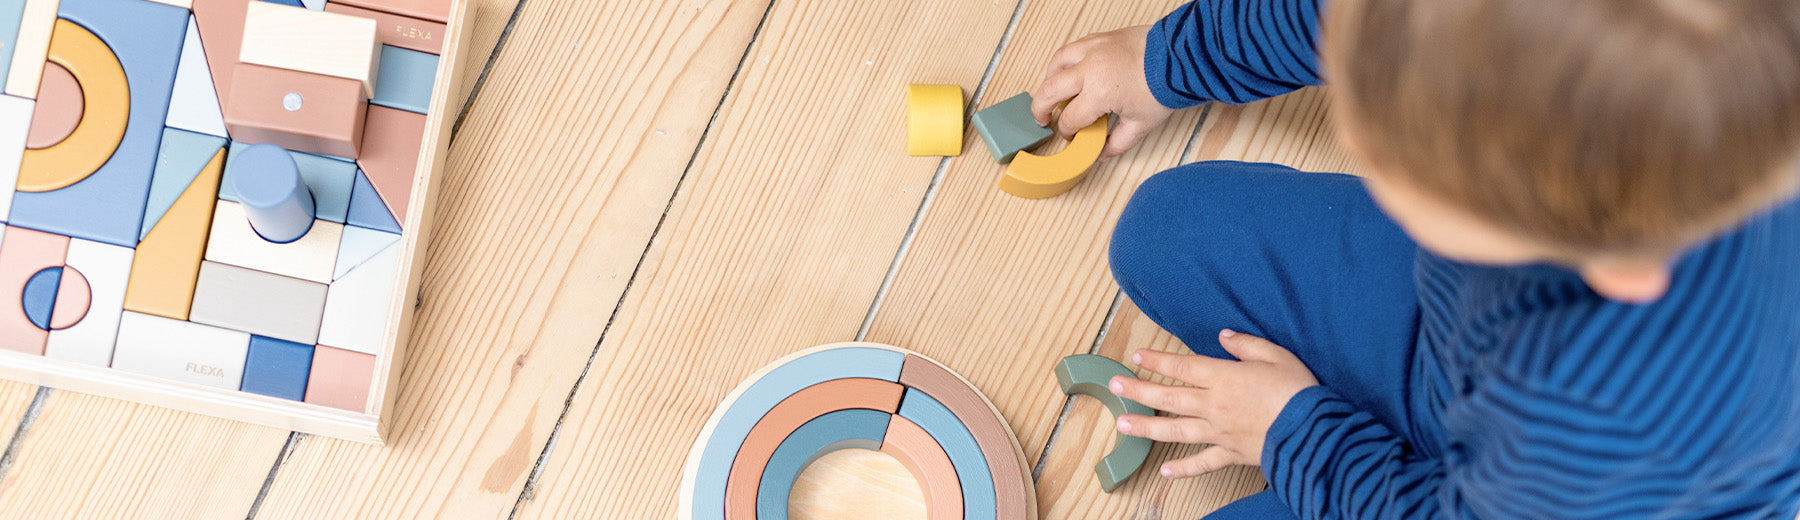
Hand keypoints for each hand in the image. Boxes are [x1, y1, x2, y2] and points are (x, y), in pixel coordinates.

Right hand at [1033, 24, 1173, 157]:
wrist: (1181, 57)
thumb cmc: (1164, 86)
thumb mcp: (1141, 124)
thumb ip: (1117, 142)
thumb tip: (1101, 152)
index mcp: (1098, 93)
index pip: (1070, 118)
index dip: (1067, 132)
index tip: (1071, 135)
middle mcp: (1090, 69)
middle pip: (1050, 90)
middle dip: (1041, 109)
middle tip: (1041, 118)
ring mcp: (1093, 50)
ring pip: (1056, 63)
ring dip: (1049, 80)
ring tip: (1051, 92)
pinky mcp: (1100, 38)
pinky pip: (1072, 48)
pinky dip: (1064, 62)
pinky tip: (1069, 71)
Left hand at [1108, 329, 1319, 477]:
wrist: (1314, 432)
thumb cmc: (1298, 391)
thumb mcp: (1276, 355)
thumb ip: (1246, 345)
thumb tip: (1224, 336)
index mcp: (1224, 378)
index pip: (1182, 366)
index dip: (1157, 360)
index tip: (1136, 356)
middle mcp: (1214, 405)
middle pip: (1169, 397)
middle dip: (1138, 391)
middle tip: (1114, 387)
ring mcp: (1220, 432)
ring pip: (1175, 430)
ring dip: (1146, 428)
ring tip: (1122, 425)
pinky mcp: (1232, 454)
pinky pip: (1202, 463)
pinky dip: (1183, 469)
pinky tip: (1165, 471)